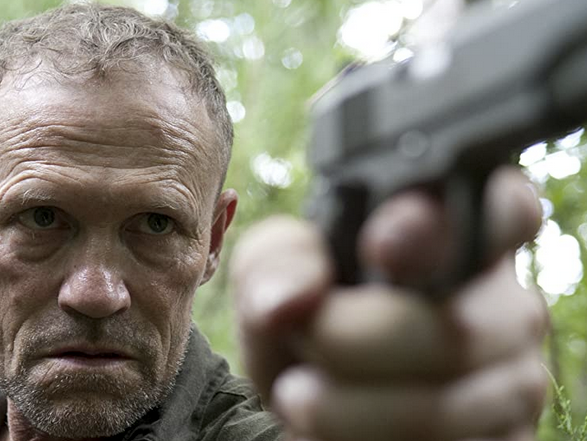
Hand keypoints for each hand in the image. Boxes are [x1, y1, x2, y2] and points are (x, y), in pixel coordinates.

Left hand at [230, 167, 547, 440]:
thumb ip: (281, 262)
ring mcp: (514, 377)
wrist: (313, 386)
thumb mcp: (279, 273)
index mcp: (460, 239)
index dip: (445, 228)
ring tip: (297, 394)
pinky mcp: (506, 440)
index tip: (377, 248)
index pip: (505, 208)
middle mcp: (503, 304)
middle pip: (457, 326)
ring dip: (349, 407)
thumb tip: (290, 300)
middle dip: (355, 342)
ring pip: (447, 405)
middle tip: (301, 339)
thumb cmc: (308, 313)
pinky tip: (334, 428)